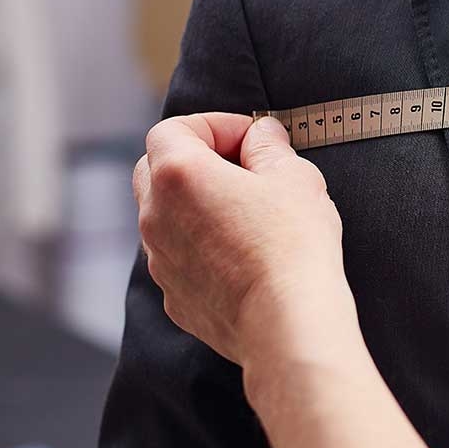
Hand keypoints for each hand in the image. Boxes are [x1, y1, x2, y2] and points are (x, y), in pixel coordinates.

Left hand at [134, 114, 356, 369]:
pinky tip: (244, 256)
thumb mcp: (295, 176)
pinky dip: (201, 247)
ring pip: (164, 216)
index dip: (214, 125)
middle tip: (242, 168)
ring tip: (247, 214)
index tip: (250, 138)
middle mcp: (155, 215)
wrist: (287, 322)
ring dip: (196, 205)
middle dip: (194, 160)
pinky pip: (178, 257)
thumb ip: (269, 146)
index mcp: (179, 174)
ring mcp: (160, 259)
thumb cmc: (293, 245)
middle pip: (154, 169)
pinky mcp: (174, 296)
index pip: (174, 129)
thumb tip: (261, 135)